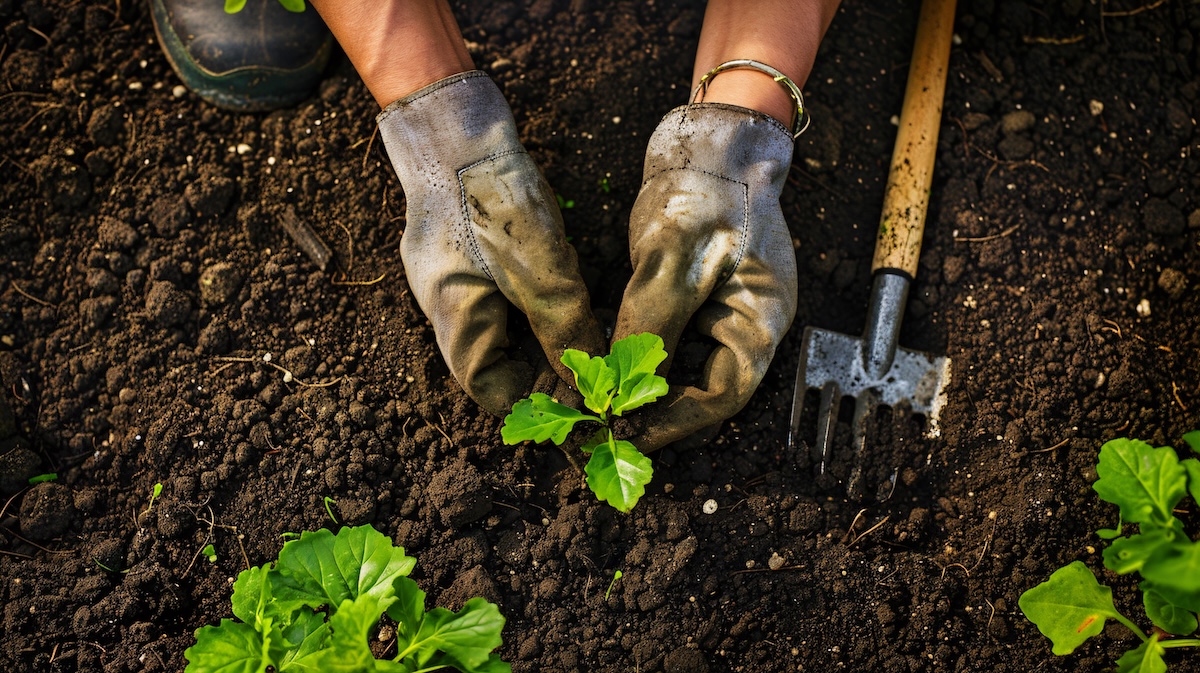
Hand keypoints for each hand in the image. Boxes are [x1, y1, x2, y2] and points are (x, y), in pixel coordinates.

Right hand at [377, 72, 604, 415]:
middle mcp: (450, 310)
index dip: (539, 403)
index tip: (586, 400)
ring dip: (549, 337)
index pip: (493, 391)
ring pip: (506, 330)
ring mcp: (456, 279)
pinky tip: (573, 295)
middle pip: (499, 364)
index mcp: (455, 323)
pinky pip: (505, 297)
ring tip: (596, 337)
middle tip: (600, 368)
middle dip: (548, 372)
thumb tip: (590, 382)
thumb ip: (565, 331)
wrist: (457, 126)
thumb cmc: (493, 198)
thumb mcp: (540, 272)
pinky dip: (539, 306)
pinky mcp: (471, 254)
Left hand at [612, 103, 796, 450]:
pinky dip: (646, 357)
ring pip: (689, 370)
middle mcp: (750, 324)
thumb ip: (650, 326)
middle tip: (605, 428)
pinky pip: (676, 342)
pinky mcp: (702, 295)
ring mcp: (727, 309)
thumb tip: (622, 389)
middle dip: (658, 414)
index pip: (722, 396)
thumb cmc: (704, 188)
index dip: (672, 421)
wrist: (713, 134)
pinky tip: (610, 365)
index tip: (623, 431)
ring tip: (601, 405)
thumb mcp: (671, 259)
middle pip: (707, 391)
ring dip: (649, 390)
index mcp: (762, 321)